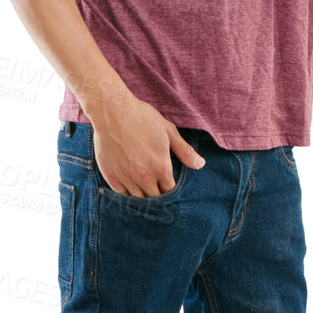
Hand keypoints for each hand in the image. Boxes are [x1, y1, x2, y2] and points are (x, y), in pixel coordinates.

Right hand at [89, 95, 204, 196]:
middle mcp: (145, 177)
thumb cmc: (143, 118)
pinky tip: (129, 189)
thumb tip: (200, 164)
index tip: (168, 187)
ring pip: (138, 199)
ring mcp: (127, 178)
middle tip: (157, 191)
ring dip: (142, 197)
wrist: (113, 112)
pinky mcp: (111, 177)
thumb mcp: (168, 131)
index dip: (170, 191)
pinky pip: (121, 195)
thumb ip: (184, 151)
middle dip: (157, 195)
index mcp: (161, 167)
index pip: (170, 191)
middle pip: (154, 198)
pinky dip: (127, 195)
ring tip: (144, 191)